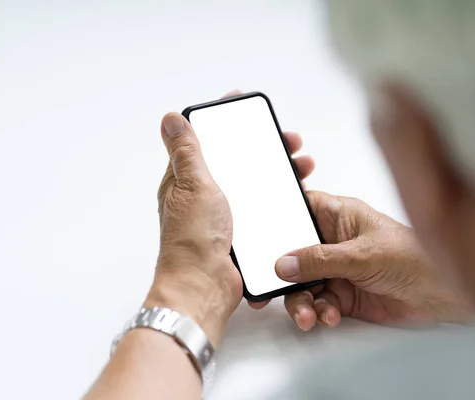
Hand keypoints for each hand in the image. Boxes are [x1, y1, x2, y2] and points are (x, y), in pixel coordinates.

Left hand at [144, 90, 314, 345]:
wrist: (204, 288)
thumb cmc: (192, 240)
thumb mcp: (192, 186)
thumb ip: (187, 152)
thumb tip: (171, 119)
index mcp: (187, 180)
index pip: (206, 139)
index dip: (225, 119)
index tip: (243, 102)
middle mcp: (204, 195)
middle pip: (238, 160)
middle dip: (264, 146)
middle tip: (289, 140)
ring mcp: (223, 214)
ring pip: (255, 183)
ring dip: (279, 171)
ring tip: (303, 165)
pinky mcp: (241, 232)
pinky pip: (263, 207)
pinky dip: (280, 197)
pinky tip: (297, 194)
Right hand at [251, 191, 473, 329]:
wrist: (445, 295)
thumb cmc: (416, 257)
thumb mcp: (363, 255)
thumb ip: (320, 260)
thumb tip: (283, 263)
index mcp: (340, 215)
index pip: (298, 212)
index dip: (277, 222)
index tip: (257, 241)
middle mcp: (335, 241)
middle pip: (293, 254)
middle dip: (283, 275)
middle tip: (270, 292)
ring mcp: (338, 269)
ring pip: (303, 284)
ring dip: (301, 301)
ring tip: (308, 314)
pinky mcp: (344, 295)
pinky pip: (318, 303)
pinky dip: (319, 313)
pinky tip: (328, 317)